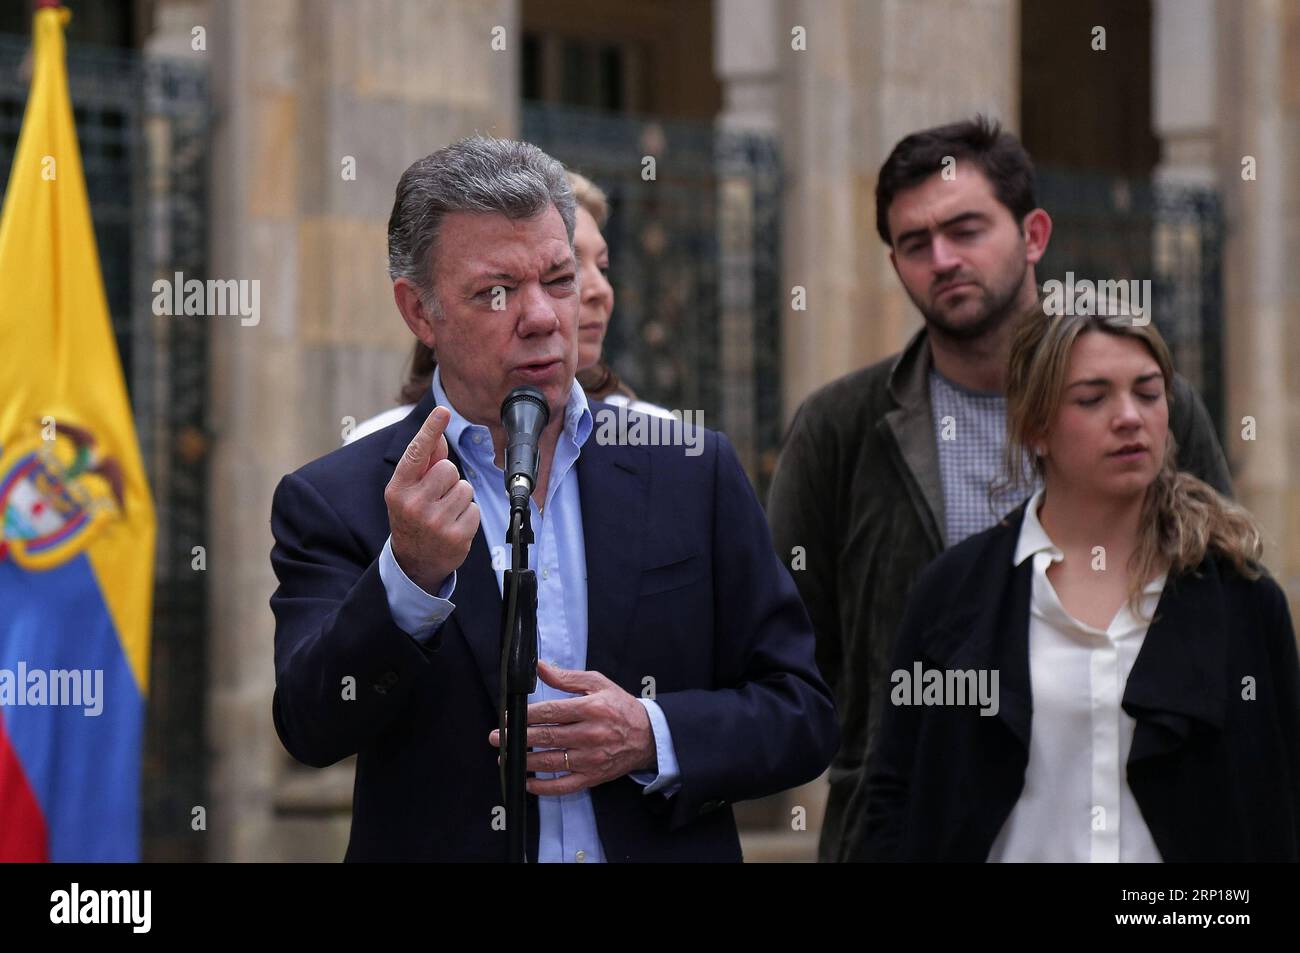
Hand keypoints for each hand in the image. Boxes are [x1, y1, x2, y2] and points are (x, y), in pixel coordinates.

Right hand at [384, 406, 479, 592]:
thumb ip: (424, 463)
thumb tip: (439, 436)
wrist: (414, 561)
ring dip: (459, 498)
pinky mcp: (456, 536)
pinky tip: (453, 526)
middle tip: (436, 498)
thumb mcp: (409, 490)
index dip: (431, 430)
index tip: (442, 411)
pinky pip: (474, 509)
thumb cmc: (413, 515)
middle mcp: (413, 505)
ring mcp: (435, 523)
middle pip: (449, 469)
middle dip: (448, 480)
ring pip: (465, 488)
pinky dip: (467, 515)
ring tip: (444, 512)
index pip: (417, 453)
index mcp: (398, 489)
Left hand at [488, 660, 656, 795]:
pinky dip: (543, 786)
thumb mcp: (598, 683)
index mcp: (591, 709)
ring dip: (525, 760)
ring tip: (506, 757)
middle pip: (547, 737)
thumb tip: (540, 667)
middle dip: (518, 738)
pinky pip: (564, 785)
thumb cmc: (620, 707)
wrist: (648, 736)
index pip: (551, 712)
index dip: (525, 716)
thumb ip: (567, 677)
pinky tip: (528, 781)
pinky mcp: (592, 777)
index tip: (507, 717)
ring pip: (551, 762)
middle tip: (497, 737)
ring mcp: (591, 759)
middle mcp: (590, 734)